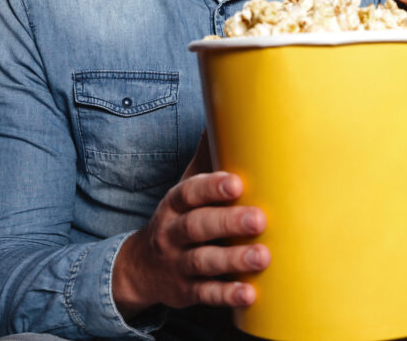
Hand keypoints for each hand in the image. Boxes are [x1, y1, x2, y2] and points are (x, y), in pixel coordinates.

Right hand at [111, 142, 268, 317]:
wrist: (142, 267)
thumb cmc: (179, 217)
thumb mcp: (186, 188)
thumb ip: (207, 158)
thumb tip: (223, 111)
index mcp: (176, 204)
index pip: (190, 193)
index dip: (211, 188)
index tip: (236, 183)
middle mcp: (173, 233)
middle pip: (197, 226)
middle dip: (228, 223)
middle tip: (258, 219)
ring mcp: (179, 263)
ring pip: (204, 261)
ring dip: (233, 260)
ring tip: (263, 256)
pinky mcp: (187, 291)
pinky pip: (206, 294)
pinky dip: (227, 294)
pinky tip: (249, 292)